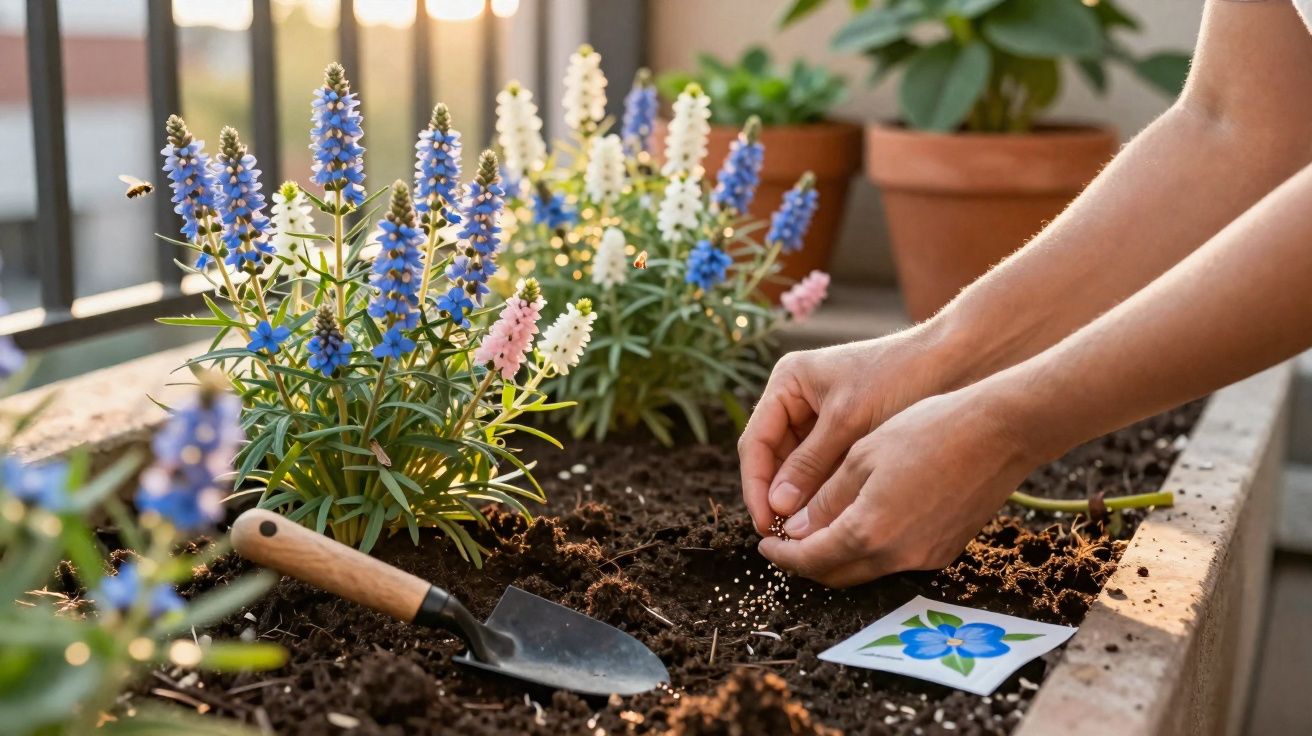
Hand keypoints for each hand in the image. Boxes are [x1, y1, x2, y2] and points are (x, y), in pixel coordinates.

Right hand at [738, 327, 956, 535]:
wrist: (956, 361)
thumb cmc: (900, 378)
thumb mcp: (848, 422)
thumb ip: (810, 465)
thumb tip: (778, 509)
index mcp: (788, 382)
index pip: (757, 442)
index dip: (756, 486)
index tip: (765, 523)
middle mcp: (797, 399)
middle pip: (773, 458)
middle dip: (777, 496)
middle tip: (783, 537)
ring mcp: (820, 417)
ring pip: (797, 468)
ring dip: (800, 498)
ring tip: (805, 535)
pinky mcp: (845, 434)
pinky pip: (823, 469)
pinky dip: (824, 492)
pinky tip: (829, 519)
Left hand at [757, 383, 1043, 587]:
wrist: (1000, 432)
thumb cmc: (928, 430)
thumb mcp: (862, 455)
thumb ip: (826, 499)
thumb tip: (796, 529)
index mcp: (868, 530)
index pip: (810, 559)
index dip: (782, 554)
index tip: (765, 543)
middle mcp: (897, 555)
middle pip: (836, 574)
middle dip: (805, 561)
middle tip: (786, 541)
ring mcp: (925, 557)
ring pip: (865, 570)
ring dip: (837, 557)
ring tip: (819, 529)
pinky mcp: (945, 550)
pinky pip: (894, 560)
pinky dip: (869, 550)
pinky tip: (861, 524)